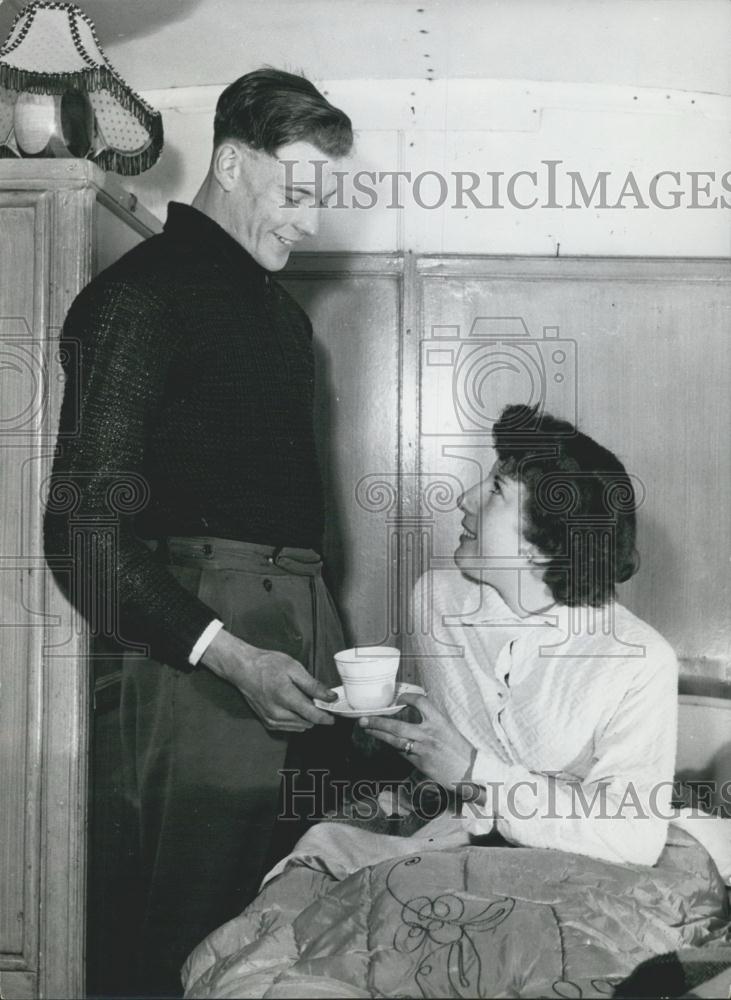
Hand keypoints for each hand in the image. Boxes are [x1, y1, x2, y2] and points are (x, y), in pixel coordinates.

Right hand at [201, 628, 336, 730]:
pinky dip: (295, 720)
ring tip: (304, 700)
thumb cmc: (267, 665)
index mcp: (286, 698)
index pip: (313, 716)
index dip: (326, 717)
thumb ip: (313, 685)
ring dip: (306, 717)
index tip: (334, 716)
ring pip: (299, 726)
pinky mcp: (267, 722)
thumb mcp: (294, 668)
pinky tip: (294, 707)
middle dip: (316, 714)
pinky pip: (288, 727)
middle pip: (307, 722)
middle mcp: (278, 713)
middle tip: (318, 701)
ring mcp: (271, 720)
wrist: (243, 668)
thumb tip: (330, 697)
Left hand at [359, 693, 474, 788]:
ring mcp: (423, 749)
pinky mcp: (420, 763)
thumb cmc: (460, 750)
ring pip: (394, 741)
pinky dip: (393, 747)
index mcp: (439, 721)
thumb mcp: (449, 729)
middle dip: (378, 722)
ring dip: (379, 735)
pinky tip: (386, 743)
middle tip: (364, 719)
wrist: (470, 772)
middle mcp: (429, 734)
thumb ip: (433, 721)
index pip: (420, 702)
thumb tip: (416, 714)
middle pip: (397, 726)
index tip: (399, 699)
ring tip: (367, 729)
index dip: (407, 698)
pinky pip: (402, 753)